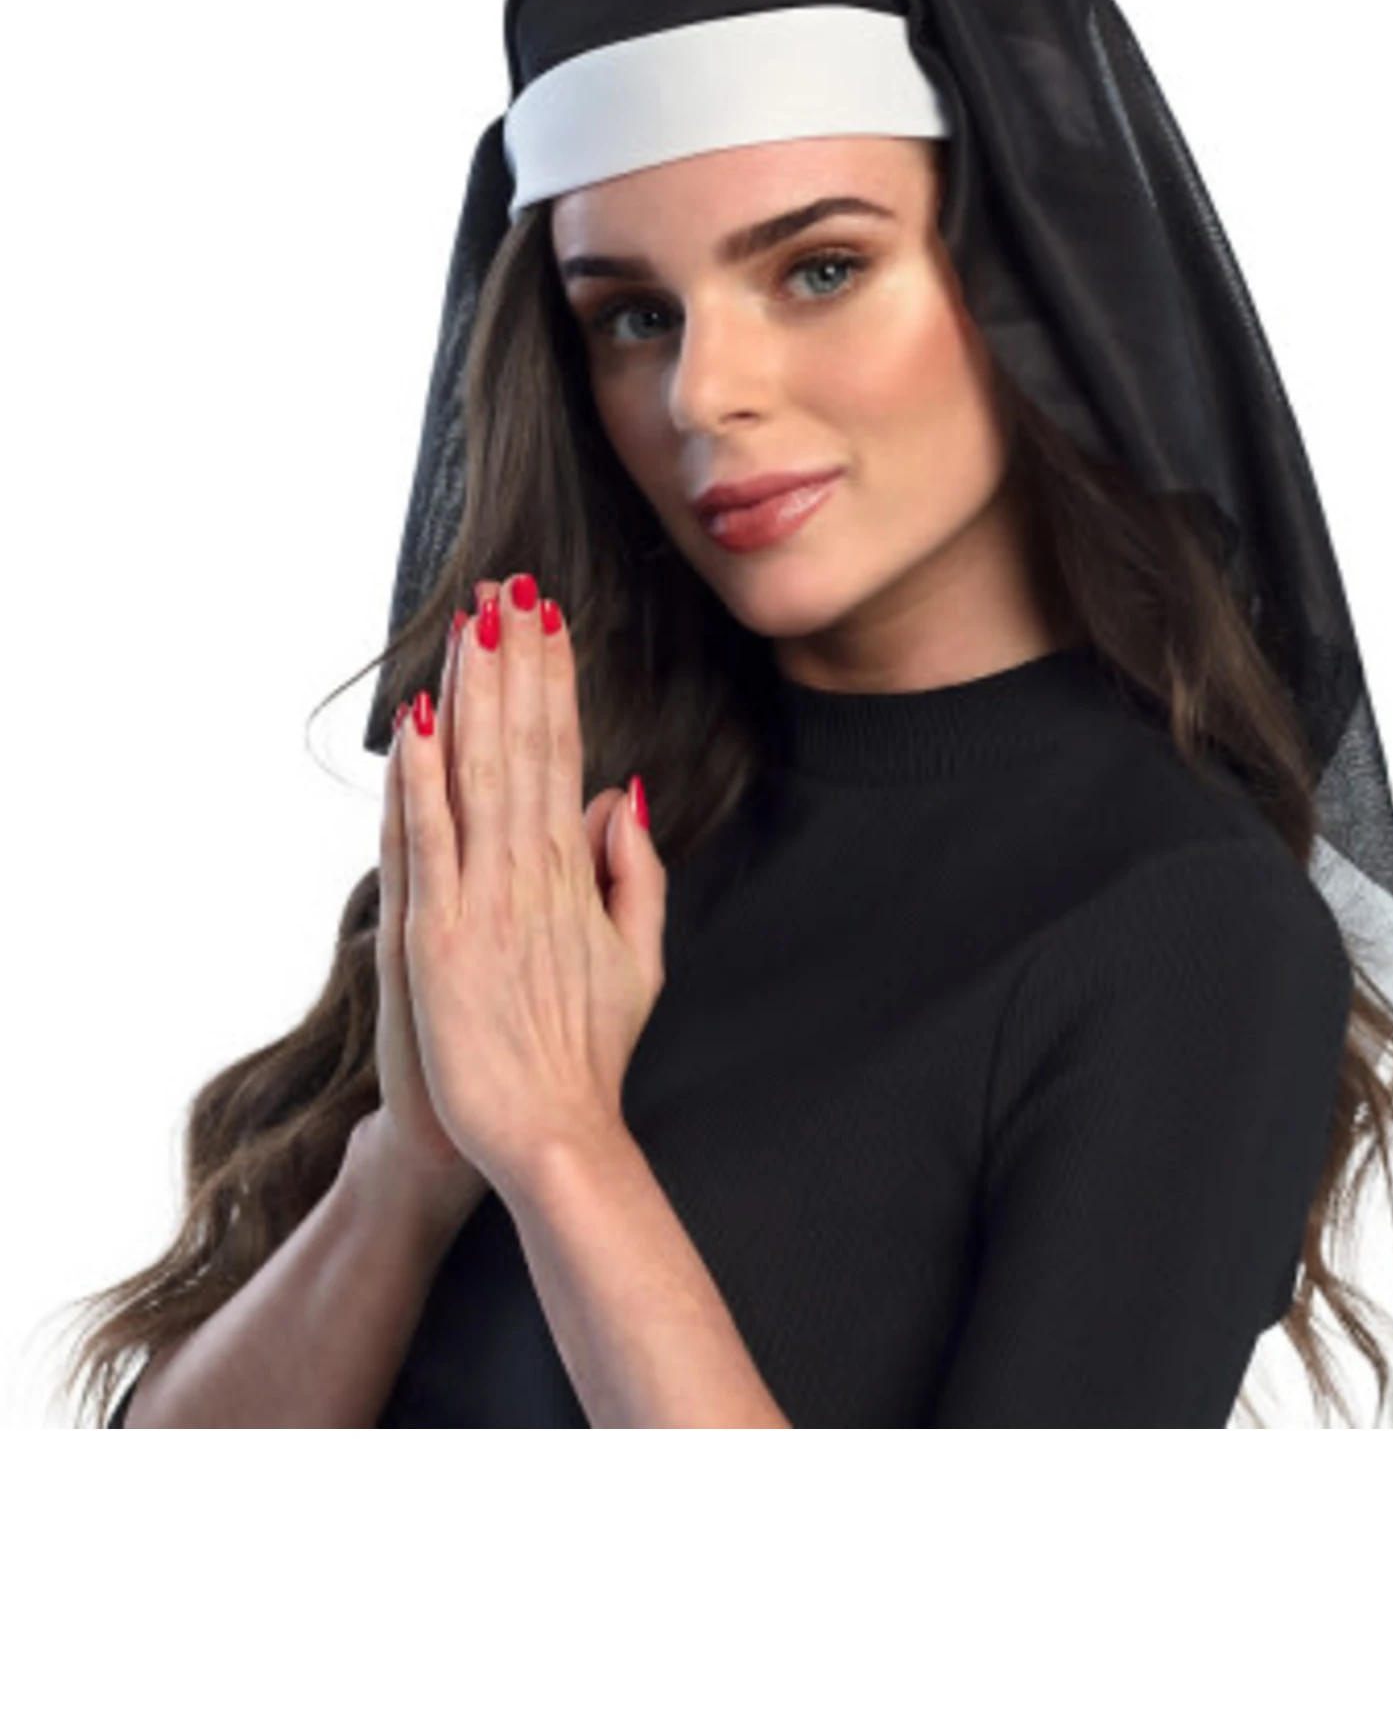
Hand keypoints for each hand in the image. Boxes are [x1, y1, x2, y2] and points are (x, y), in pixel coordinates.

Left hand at [386, 573, 668, 1208]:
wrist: (550, 1136)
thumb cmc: (586, 1055)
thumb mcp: (638, 961)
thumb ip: (634, 873)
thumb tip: (627, 793)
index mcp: (576, 874)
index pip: (564, 753)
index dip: (554, 682)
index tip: (547, 619)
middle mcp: (530, 874)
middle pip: (522, 746)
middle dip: (514, 662)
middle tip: (507, 587)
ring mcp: (482, 902)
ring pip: (477, 776)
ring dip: (473, 694)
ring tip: (470, 623)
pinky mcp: (437, 937)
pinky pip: (429, 841)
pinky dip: (422, 779)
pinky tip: (421, 721)